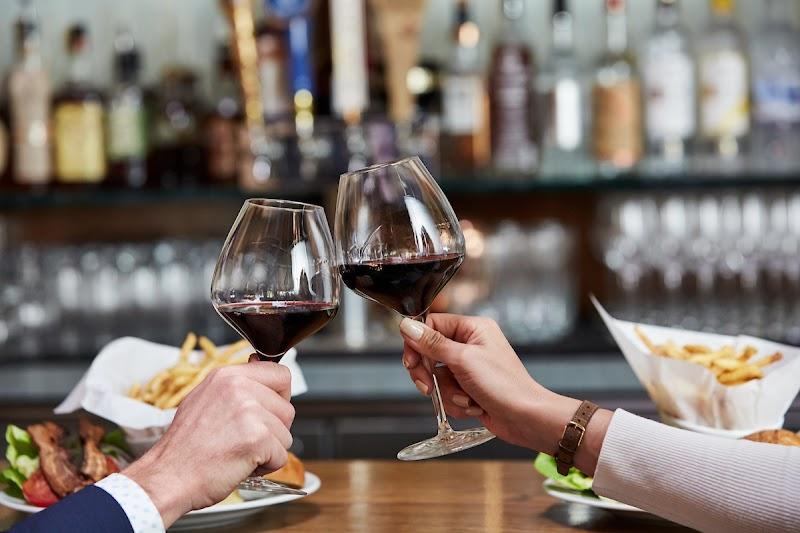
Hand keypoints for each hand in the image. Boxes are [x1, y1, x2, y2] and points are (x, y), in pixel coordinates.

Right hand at [123, 357, 294, 526]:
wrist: (167, 477)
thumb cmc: (185, 446)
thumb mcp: (204, 399)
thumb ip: (236, 384)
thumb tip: (259, 363)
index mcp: (228, 376)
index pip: (280, 374)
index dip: (280, 397)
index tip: (268, 411)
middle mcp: (240, 388)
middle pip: (287, 409)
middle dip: (273, 430)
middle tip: (244, 440)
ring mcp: (249, 412)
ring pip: (286, 434)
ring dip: (269, 450)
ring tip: (239, 453)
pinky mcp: (257, 438)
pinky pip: (281, 455)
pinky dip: (266, 467)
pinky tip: (241, 465)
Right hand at [400, 314, 610, 473]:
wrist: (526, 418)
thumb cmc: (504, 385)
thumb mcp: (463, 360)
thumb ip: (432, 343)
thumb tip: (407, 325)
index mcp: (473, 328)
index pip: (431, 324)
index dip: (417, 343)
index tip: (412, 361)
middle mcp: (471, 344)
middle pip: (429, 352)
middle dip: (429, 374)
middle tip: (427, 387)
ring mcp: (470, 367)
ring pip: (437, 377)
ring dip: (448, 393)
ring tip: (467, 398)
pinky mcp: (469, 387)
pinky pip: (447, 393)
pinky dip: (456, 403)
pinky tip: (474, 407)